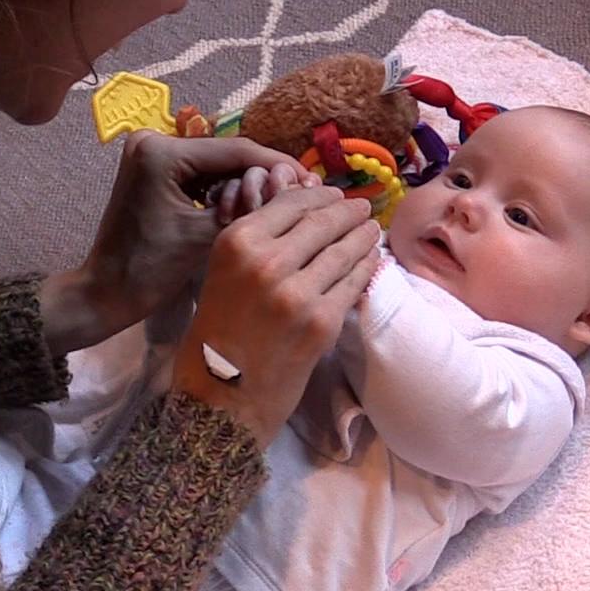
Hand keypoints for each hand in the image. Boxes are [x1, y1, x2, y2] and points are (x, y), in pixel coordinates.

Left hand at [42, 131, 305, 354]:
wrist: (105, 293)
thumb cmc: (150, 269)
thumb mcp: (205, 235)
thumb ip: (248, 206)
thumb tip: (291, 184)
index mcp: (161, 151)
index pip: (234, 150)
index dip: (276, 163)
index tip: (311, 177)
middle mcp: (154, 142)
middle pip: (226, 155)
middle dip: (261, 175)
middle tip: (301, 192)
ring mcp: (152, 156)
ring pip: (216, 165)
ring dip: (245, 184)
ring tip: (280, 202)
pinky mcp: (154, 172)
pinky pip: (200, 176)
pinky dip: (224, 191)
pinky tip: (252, 206)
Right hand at [173, 186, 382, 444]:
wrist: (222, 395)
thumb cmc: (217, 332)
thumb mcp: (223, 272)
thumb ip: (258, 240)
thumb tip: (303, 207)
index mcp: (237, 243)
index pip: (290, 202)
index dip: (319, 195)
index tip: (335, 195)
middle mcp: (267, 261)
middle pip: (323, 221)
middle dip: (348, 212)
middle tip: (362, 208)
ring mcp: (298, 292)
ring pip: (345, 249)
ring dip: (364, 236)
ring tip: (372, 230)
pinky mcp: (323, 321)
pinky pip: (354, 282)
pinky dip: (367, 267)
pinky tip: (371, 259)